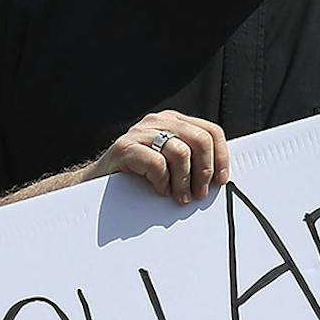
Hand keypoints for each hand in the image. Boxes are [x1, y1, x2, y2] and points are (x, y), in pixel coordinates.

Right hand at [86, 111, 230, 205]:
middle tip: (199, 194)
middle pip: (200, 139)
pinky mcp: (125, 148)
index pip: (210, 131)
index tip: (220, 181)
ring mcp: (140, 132)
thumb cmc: (139, 176)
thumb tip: (221, 177)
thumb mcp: (171, 163)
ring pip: (180, 152)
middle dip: (204, 171)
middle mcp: (158, 121)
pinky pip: (157, 163)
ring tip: (179, 197)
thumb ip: (192, 160)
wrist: (98, 182)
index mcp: (173, 121)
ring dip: (184, 181)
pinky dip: (162, 181)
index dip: (221, 157)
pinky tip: (159, 190)